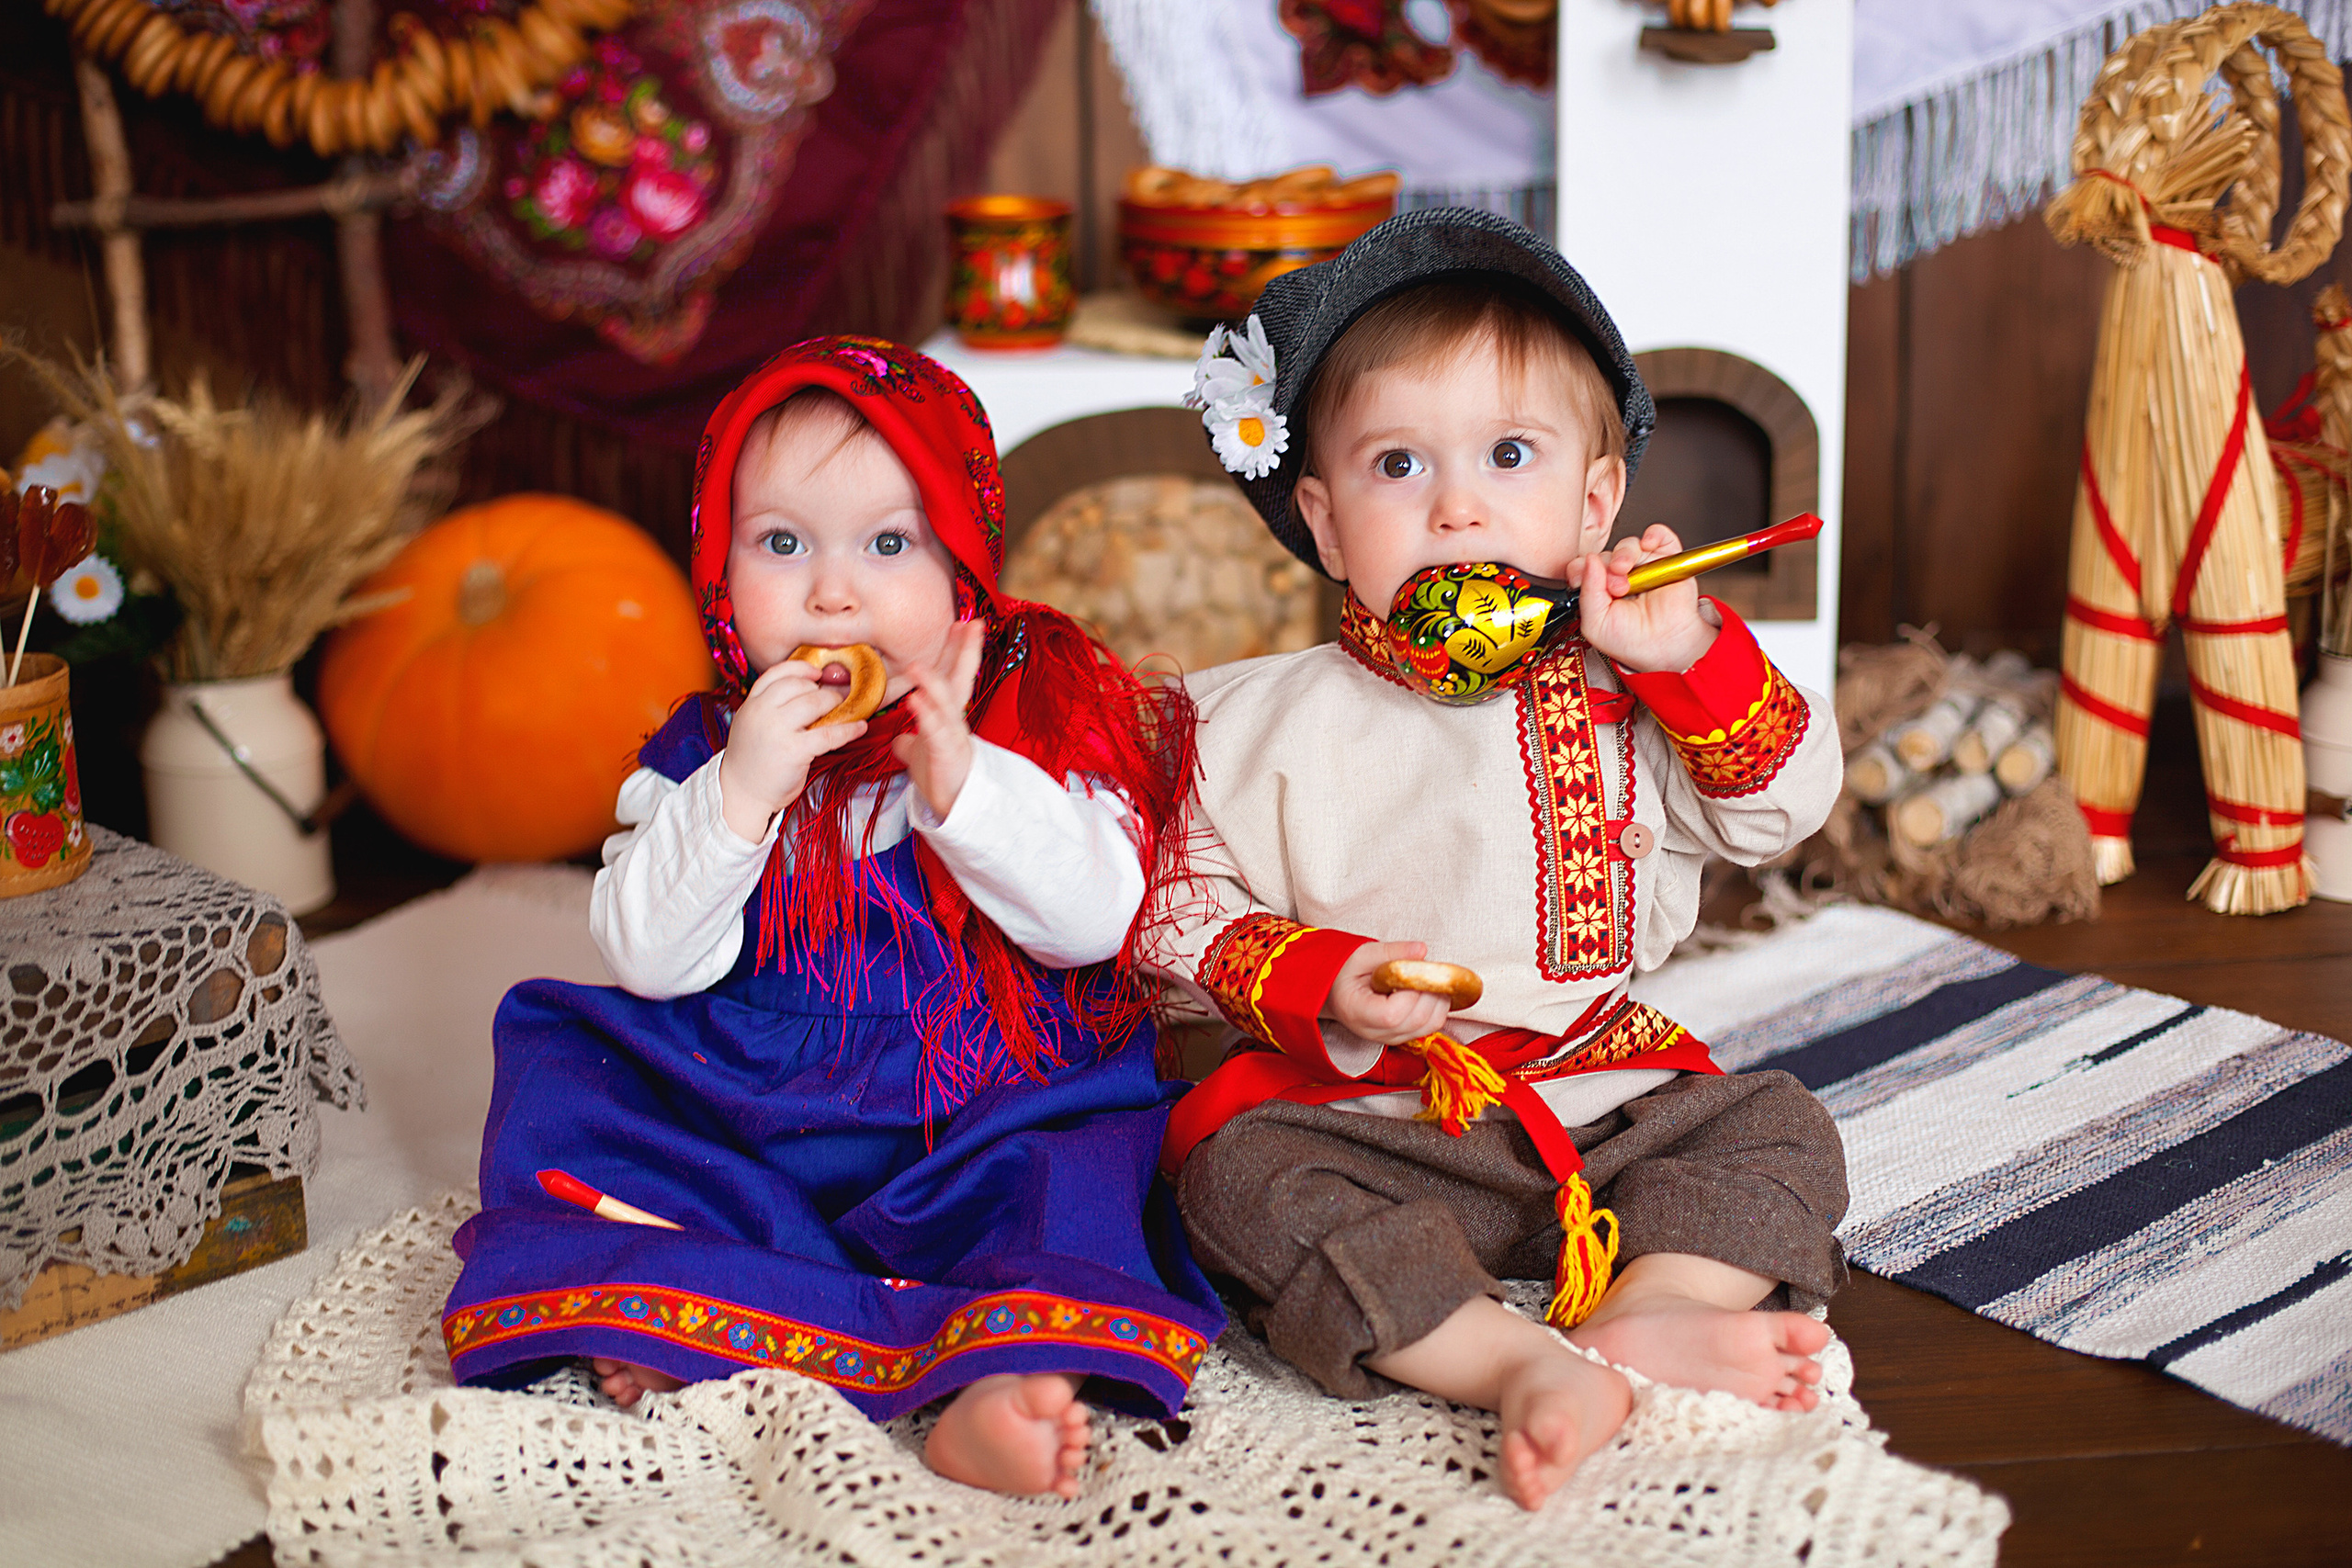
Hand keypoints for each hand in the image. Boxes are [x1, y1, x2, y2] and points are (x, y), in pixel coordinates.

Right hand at [716, 658, 868, 841]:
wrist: (742, 793)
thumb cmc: (753, 760)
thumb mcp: (753, 725)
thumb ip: (772, 707)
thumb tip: (812, 691)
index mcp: (752, 703)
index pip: (777, 673)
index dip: (801, 668)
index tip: (817, 672)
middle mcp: (762, 712)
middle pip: (800, 685)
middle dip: (822, 689)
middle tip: (837, 696)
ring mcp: (777, 730)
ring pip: (815, 703)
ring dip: (835, 704)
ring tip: (845, 709)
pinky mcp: (794, 751)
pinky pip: (829, 734)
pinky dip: (849, 729)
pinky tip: (859, 727)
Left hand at [892, 620, 985, 818]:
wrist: (955, 804)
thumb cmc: (941, 776)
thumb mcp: (922, 754)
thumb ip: (911, 743)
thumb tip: (898, 740)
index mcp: (949, 715)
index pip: (954, 676)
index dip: (957, 651)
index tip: (960, 625)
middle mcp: (954, 720)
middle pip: (961, 680)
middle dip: (965, 652)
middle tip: (969, 624)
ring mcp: (952, 735)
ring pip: (946, 703)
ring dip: (933, 681)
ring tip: (918, 663)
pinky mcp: (946, 753)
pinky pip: (934, 730)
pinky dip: (925, 713)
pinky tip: (914, 699)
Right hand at [1326, 941, 1453, 1045]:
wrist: (1336, 991)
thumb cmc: (1344, 972)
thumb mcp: (1362, 955)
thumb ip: (1391, 951)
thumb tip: (1421, 950)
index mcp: (1356, 1012)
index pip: (1392, 1014)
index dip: (1411, 992)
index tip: (1412, 970)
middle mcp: (1373, 1032)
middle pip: (1415, 1021)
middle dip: (1431, 992)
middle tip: (1428, 969)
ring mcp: (1389, 1037)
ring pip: (1428, 1025)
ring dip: (1439, 999)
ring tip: (1429, 978)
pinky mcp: (1401, 1036)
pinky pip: (1430, 1027)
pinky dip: (1438, 1007)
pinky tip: (1430, 990)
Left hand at [1571, 523, 1717, 673]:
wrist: (1665, 648)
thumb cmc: (1633, 642)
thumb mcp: (1595, 624)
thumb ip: (1587, 592)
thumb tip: (1588, 561)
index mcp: (1600, 590)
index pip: (1584, 566)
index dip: (1581, 569)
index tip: (1581, 580)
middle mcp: (1621, 576)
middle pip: (1606, 554)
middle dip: (1606, 567)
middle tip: (1615, 587)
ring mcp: (1644, 567)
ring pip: (1628, 545)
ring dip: (1624, 554)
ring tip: (1628, 574)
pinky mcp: (1667, 560)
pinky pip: (1659, 535)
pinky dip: (1653, 534)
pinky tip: (1648, 545)